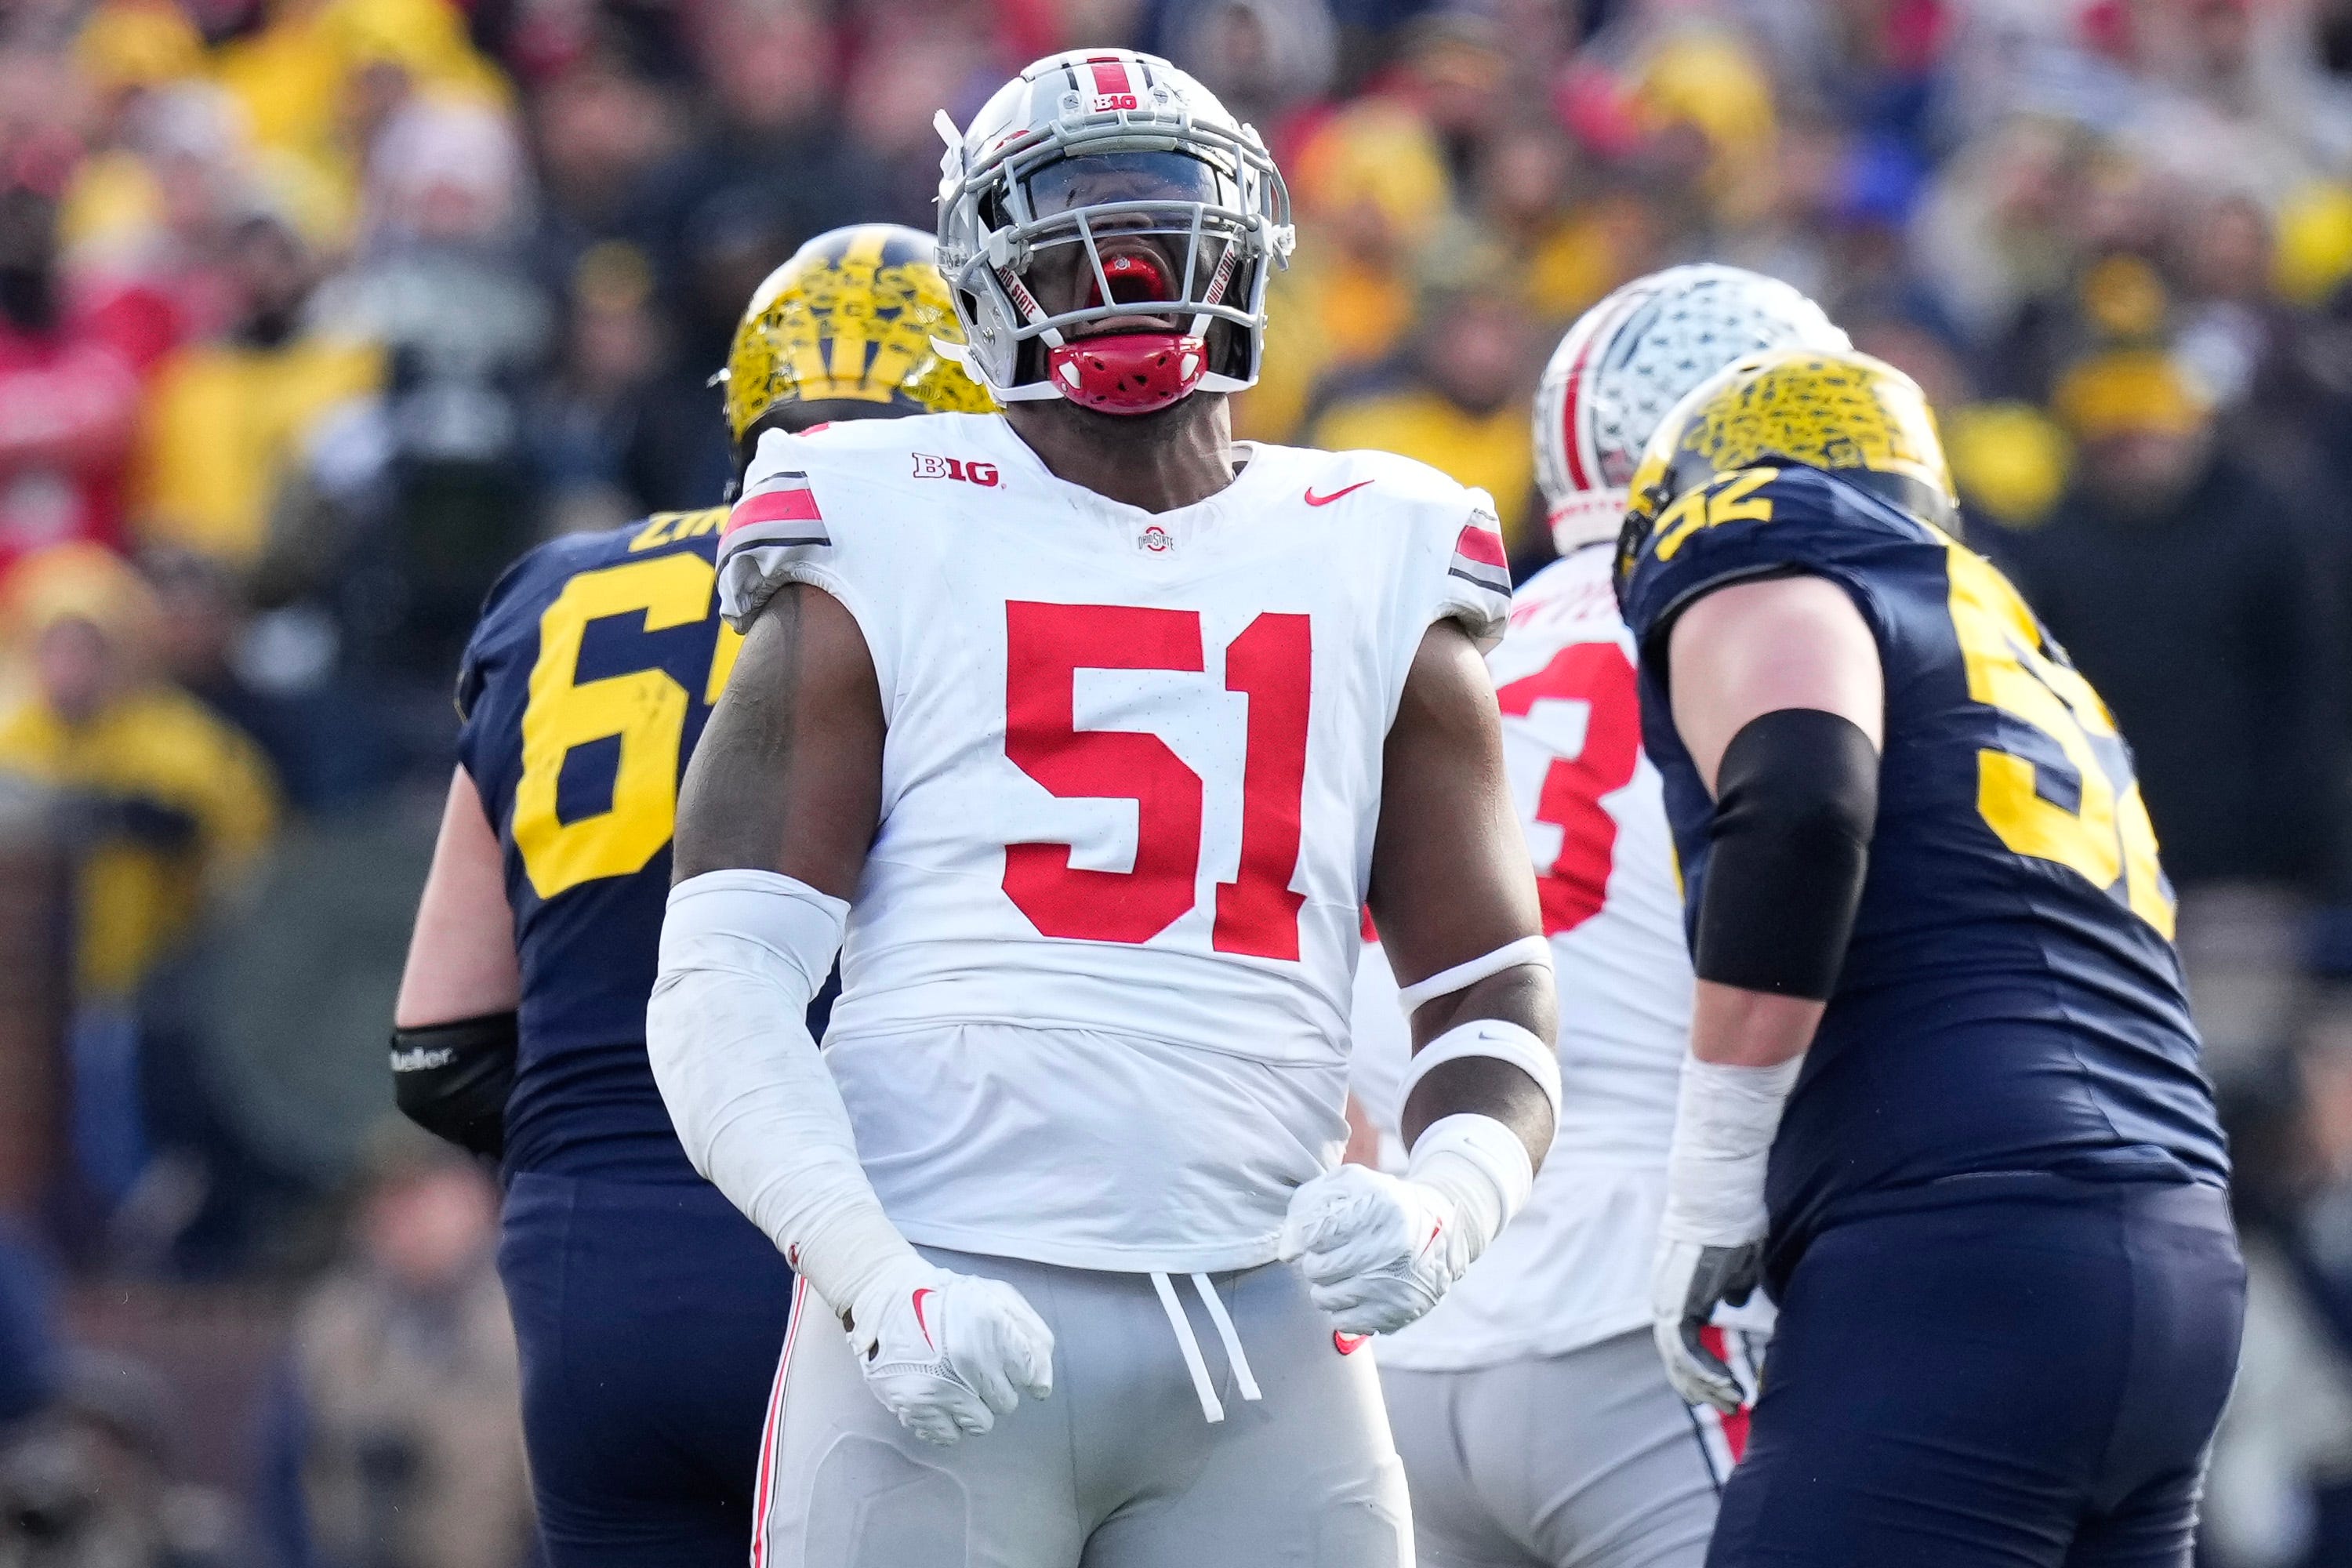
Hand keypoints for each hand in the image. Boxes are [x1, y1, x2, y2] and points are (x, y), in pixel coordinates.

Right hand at [845, 1256, 1053, 1444]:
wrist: (889, 1299)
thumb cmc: (950, 1299)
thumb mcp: (998, 1297)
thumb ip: (1032, 1335)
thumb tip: (1042, 1386)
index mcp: (993, 1326)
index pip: (1030, 1373)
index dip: (1019, 1370)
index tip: (1004, 1361)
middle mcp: (970, 1358)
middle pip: (1007, 1402)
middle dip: (995, 1388)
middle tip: (972, 1367)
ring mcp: (943, 1385)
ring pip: (982, 1424)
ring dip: (973, 1408)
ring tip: (955, 1383)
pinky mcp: (917, 1405)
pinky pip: (950, 1436)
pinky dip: (947, 1422)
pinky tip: (938, 1397)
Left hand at [1279, 1164, 1469, 1334]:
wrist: (1440, 1229)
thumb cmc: (1381, 1204)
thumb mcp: (1350, 1185)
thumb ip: (1310, 1205)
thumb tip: (1287, 1252)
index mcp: (1379, 1207)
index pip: (1314, 1233)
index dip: (1307, 1236)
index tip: (1319, 1234)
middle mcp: (1392, 1247)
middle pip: (1317, 1268)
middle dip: (1315, 1261)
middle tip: (1331, 1254)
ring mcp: (1396, 1284)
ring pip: (1324, 1298)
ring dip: (1324, 1285)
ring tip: (1343, 1271)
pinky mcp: (1398, 1313)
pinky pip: (1342, 1322)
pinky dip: (1342, 1308)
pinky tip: (1357, 1290)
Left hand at [1650, 1235, 1762, 1411]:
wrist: (1720, 1204)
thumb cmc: (1732, 1229)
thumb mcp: (1736, 1267)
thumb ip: (1732, 1288)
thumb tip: (1735, 1301)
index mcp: (1677, 1296)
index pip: (1683, 1344)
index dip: (1702, 1369)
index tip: (1724, 1389)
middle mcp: (1665, 1303)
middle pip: (1677, 1359)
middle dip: (1703, 1387)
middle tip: (1729, 1409)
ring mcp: (1666, 1304)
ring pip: (1679, 1360)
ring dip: (1707, 1385)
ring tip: (1734, 1403)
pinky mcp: (1675, 1305)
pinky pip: (1685, 1351)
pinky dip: (1705, 1372)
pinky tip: (1727, 1386)